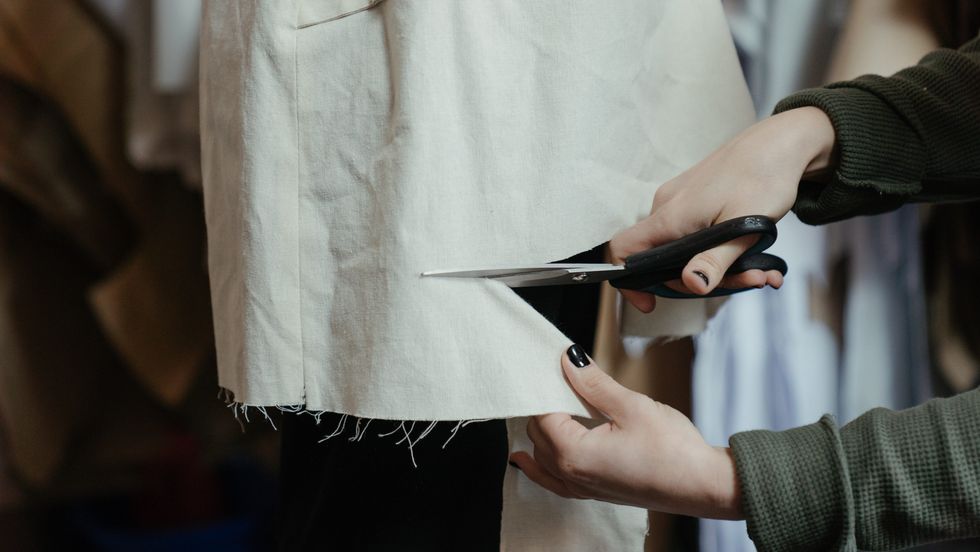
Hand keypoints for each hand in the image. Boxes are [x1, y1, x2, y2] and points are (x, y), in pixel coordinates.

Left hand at [509, 345, 742, 519]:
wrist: (703, 486)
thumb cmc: (673, 451)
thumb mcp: (631, 406)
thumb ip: (594, 383)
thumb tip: (568, 360)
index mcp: (573, 454)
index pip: (540, 413)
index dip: (545, 386)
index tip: (552, 365)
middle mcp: (570, 476)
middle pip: (537, 434)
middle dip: (544, 406)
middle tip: (561, 379)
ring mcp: (582, 489)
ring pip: (542, 457)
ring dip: (541, 432)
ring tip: (550, 405)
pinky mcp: (595, 493)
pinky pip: (553, 479)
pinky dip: (540, 465)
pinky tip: (530, 456)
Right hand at [612, 107, 836, 311]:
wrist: (782, 142)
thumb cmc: (763, 177)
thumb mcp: (744, 228)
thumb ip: (715, 259)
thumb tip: (691, 285)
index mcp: (671, 216)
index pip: (624, 250)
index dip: (629, 281)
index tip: (650, 303)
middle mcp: (668, 209)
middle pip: (665, 261)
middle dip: (705, 280)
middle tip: (749, 282)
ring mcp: (682, 204)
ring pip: (688, 251)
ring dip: (725, 269)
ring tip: (765, 272)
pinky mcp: (696, 201)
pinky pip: (700, 237)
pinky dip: (726, 252)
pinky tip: (761, 259)